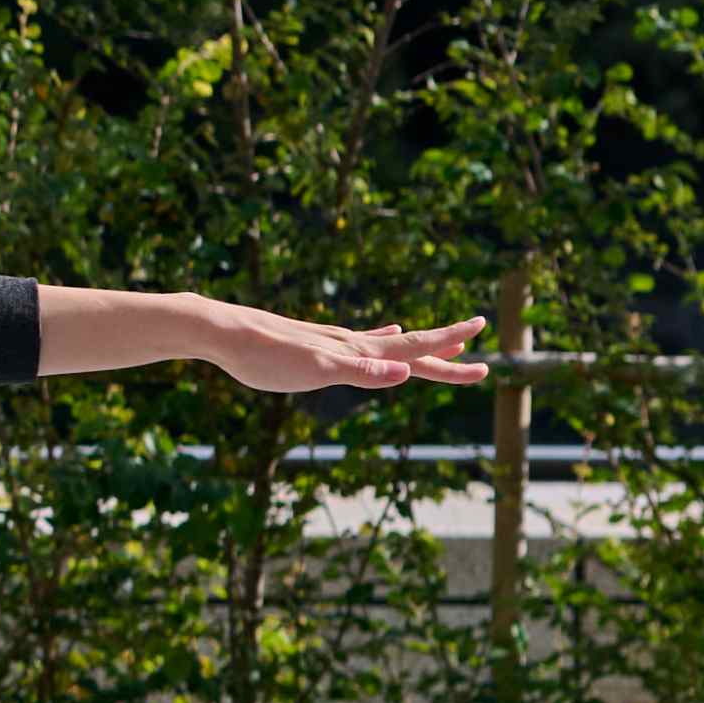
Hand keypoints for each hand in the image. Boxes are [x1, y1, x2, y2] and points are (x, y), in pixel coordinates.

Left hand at [182, 302, 487, 399]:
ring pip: (390, 343)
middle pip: (410, 348)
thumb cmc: (262, 355)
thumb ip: (359, 372)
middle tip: (482, 359)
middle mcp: (351, 342)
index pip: (415, 347)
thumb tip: (405, 372)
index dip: (450, 344)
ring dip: (421, 346)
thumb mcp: (312, 370)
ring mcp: (334, 341)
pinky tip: (384, 333)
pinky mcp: (315, 343)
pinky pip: (363, 341)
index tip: (483, 330)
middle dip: (447, 355)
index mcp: (356, 350)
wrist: (220, 331)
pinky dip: (383, 340)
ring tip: (446, 344)